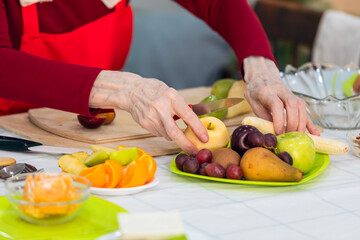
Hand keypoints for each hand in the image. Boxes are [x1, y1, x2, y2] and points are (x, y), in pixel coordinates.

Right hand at [89, 70, 208, 153]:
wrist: (131, 91)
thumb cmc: (155, 90)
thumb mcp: (171, 93)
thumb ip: (181, 107)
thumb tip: (195, 122)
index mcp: (171, 97)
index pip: (187, 115)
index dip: (197, 128)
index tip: (205, 138)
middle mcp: (160, 107)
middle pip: (174, 132)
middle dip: (186, 144)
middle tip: (194, 151)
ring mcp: (151, 117)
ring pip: (167, 135)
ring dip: (174, 136)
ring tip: (173, 126)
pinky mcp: (145, 124)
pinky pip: (159, 133)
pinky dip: (165, 132)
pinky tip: (161, 122)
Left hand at [243, 56, 318, 135]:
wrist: (261, 75)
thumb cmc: (255, 92)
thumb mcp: (253, 103)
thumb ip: (263, 116)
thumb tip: (273, 132)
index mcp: (266, 92)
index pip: (276, 104)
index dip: (279, 119)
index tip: (279, 132)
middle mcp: (281, 91)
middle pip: (292, 104)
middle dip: (293, 122)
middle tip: (289, 135)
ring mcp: (290, 94)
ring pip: (301, 106)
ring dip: (302, 122)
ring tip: (299, 136)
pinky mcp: (296, 98)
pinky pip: (304, 110)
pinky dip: (309, 122)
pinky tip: (314, 133)